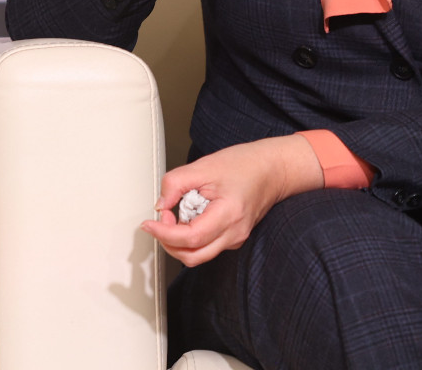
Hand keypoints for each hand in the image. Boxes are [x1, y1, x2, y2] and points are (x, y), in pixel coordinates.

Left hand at [140, 135, 322, 267]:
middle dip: (168, 243)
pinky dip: (191, 238)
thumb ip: (176, 183)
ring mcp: (235, 239)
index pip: (190, 238)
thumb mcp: (204, 166)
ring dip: (179, 241)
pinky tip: (190, 218)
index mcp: (228, 215)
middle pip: (192, 256)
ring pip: (199, 255)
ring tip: (177, 215)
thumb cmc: (244, 164)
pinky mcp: (234, 238)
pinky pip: (207, 247)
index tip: (149, 223)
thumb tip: (161, 204)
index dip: (164, 233)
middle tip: (161, 220)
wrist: (272, 169)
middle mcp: (234, 234)